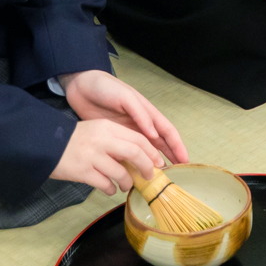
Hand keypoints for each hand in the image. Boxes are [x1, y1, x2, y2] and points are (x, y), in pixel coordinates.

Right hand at [50, 118, 168, 194]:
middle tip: (149, 177)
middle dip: (146, 167)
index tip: (158, 163)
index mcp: (108, 127)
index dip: (151, 152)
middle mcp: (102, 140)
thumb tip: (138, 157)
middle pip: (135, 153)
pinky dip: (110, 189)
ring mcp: (92, 156)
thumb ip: (115, 140)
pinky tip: (109, 189)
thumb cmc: (73, 139)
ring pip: (121, 172)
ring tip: (125, 185)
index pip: (138, 138)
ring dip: (127, 182)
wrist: (45, 144)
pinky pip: (105, 184)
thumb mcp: (96, 131)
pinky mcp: (83, 172)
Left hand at [58, 69, 187, 166]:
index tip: (184, 160)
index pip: (167, 131)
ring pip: (145, 150)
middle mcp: (140, 124)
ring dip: (152, 162)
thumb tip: (155, 135)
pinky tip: (134, 174)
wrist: (81, 87)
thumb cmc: (105, 87)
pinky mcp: (114, 138)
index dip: (177, 145)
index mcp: (146, 112)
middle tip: (175, 174)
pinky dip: (133, 163)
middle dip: (169, 157)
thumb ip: (140, 114)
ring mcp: (127, 132)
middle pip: (160, 143)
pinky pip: (127, 153)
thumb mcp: (125, 96)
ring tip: (158, 178)